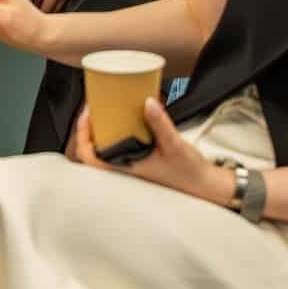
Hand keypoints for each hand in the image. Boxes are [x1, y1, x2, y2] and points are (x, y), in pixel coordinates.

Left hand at [22, 0, 118, 12]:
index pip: (46, 7)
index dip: (37, 13)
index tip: (30, 17)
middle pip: (53, 10)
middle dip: (43, 14)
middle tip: (33, 15)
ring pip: (59, 6)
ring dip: (51, 9)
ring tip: (41, 9)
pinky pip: (65, 0)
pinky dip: (58, 2)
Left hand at [66, 97, 234, 206]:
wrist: (205, 186)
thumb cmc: (189, 172)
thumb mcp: (174, 144)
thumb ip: (160, 123)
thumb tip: (147, 102)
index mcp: (126, 167)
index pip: (90, 157)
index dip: (82, 135)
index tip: (87, 114)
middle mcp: (125, 167)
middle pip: (94, 148)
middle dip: (91, 126)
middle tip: (96, 104)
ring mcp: (132, 164)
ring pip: (107, 146)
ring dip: (103, 128)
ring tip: (106, 107)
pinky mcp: (142, 158)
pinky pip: (122, 144)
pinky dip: (119, 130)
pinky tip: (127, 117)